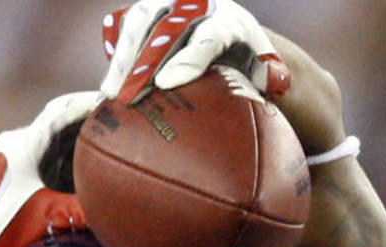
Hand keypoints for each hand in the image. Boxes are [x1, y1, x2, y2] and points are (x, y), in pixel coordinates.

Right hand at [99, 0, 288, 103]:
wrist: (233, 35)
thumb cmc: (250, 65)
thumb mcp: (267, 73)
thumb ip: (271, 81)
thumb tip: (275, 90)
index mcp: (231, 21)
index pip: (210, 35)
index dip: (189, 58)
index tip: (167, 84)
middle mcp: (199, 4)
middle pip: (165, 26)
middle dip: (142, 61)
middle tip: (127, 98)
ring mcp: (171, 2)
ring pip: (140, 20)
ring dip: (122, 57)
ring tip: (110, 94)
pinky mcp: (151, 10)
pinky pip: (127, 23)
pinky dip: (116, 50)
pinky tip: (110, 83)